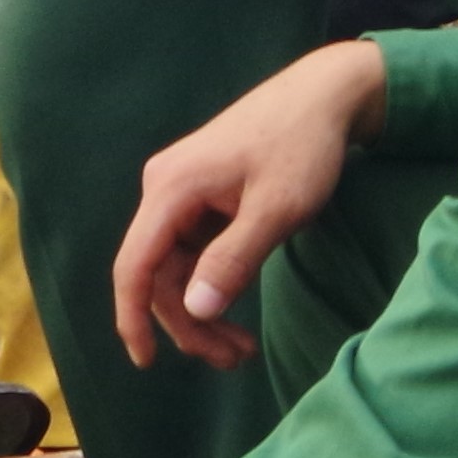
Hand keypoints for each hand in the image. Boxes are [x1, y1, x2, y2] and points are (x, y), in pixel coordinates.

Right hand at [116, 39, 382, 369]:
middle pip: (157, 273)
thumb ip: (234, 259)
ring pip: (176, 266)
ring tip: (242, 348)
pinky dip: (213, 283)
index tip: (145, 362)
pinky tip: (237, 304)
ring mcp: (182, 192)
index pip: (135, 265)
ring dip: (202, 309)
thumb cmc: (303, 146)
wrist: (325, 95)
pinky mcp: (201, 196)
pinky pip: (193, 250)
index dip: (133, 317)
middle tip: (233, 361)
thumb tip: (197, 310)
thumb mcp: (276, 209)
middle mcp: (164, 190)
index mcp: (170, 189)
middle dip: (189, 323)